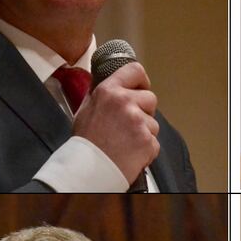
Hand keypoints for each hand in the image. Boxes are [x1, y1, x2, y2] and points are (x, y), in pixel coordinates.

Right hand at [72, 62, 159, 183]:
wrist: (89, 170)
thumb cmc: (86, 143)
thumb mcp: (86, 109)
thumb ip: (100, 93)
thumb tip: (110, 81)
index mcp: (109, 91)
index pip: (135, 70)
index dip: (141, 80)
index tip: (141, 87)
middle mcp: (125, 103)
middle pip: (150, 98)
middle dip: (144, 110)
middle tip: (129, 124)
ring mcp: (138, 122)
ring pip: (153, 122)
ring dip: (144, 132)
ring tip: (126, 142)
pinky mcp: (147, 141)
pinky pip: (154, 142)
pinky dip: (146, 149)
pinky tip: (130, 152)